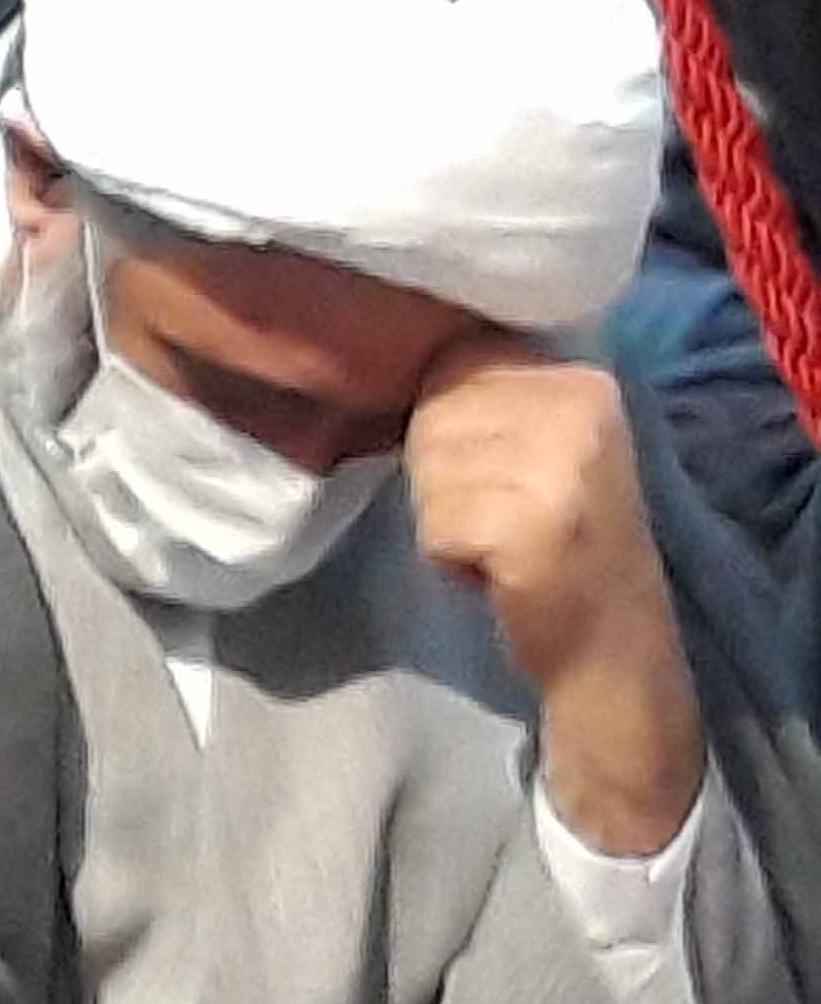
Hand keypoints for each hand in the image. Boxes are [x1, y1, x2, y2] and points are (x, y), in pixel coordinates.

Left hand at [407, 339, 701, 857]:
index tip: (495, 473)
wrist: (612, 646)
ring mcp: (562, 466)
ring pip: (427, 471)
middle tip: (497, 517)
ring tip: (499, 543)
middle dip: (441, 477)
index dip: (447, 426)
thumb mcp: (545, 448)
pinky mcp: (533, 524)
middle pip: (433, 416)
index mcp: (582, 379)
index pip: (454, 364)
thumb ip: (489, 398)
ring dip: (444, 518)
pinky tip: (496, 573)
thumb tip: (390, 357)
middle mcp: (580, 410)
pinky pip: (437, 526)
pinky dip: (448, 558)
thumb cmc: (561, 545)